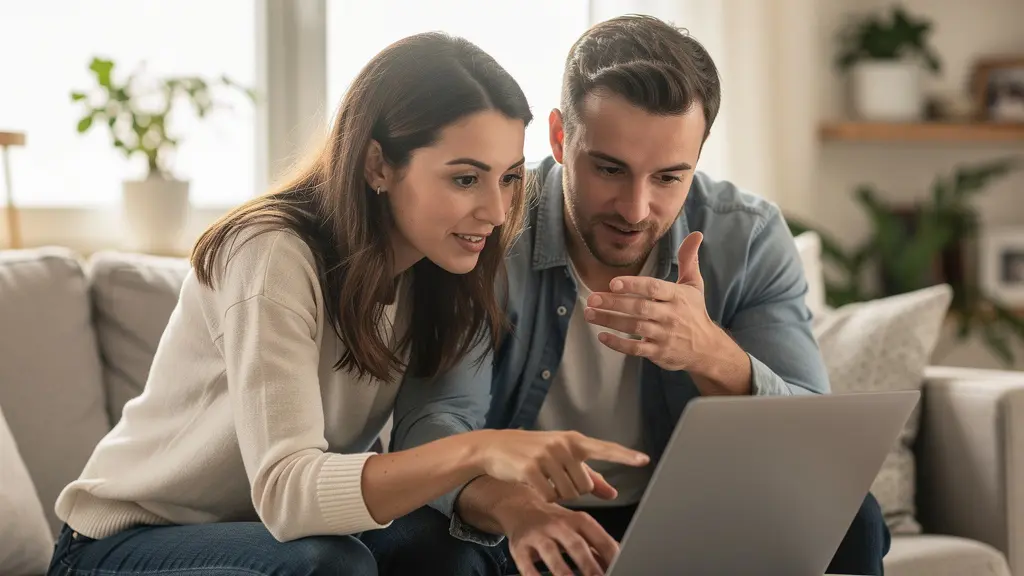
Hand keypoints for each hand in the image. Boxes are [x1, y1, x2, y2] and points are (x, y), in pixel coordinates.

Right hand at [474, 429, 647, 502]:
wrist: (495, 447)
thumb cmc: (532, 453)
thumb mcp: (561, 458)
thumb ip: (589, 476)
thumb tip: (613, 493)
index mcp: (574, 441)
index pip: (605, 449)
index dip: (625, 456)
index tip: (644, 460)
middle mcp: (563, 445)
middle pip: (585, 486)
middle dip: (573, 490)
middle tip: (555, 477)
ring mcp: (547, 456)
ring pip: (569, 494)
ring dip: (558, 495)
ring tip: (544, 478)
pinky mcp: (531, 468)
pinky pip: (550, 496)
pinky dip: (544, 497)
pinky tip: (534, 484)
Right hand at [502, 499, 617, 575]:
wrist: (519, 507)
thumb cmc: (555, 522)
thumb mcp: (578, 526)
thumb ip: (598, 544)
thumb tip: (621, 559)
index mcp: (579, 520)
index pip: (600, 538)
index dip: (612, 557)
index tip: (622, 568)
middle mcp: (558, 525)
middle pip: (576, 546)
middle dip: (589, 567)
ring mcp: (538, 535)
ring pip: (552, 555)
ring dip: (564, 573)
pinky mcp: (520, 547)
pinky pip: (527, 566)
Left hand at [583, 231, 714, 370]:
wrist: (707, 349)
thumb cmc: (695, 312)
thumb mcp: (694, 285)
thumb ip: (688, 259)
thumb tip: (696, 234)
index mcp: (677, 296)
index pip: (653, 288)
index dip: (633, 285)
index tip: (613, 283)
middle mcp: (670, 315)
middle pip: (639, 308)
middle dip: (614, 303)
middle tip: (592, 298)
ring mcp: (664, 335)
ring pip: (634, 328)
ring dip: (610, 321)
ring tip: (589, 314)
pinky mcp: (658, 352)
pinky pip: (636, 349)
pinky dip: (618, 344)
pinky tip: (602, 336)